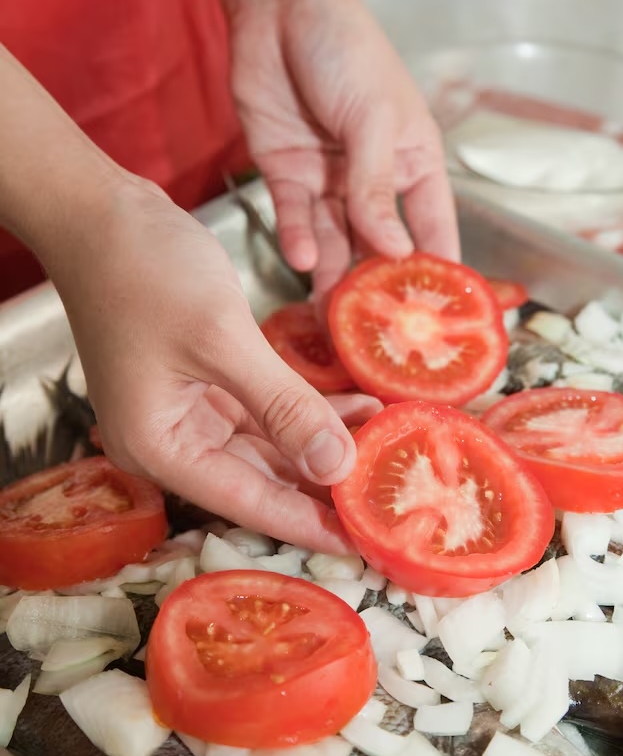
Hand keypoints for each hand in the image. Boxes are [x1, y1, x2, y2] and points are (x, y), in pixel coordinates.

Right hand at [43, 178, 381, 553]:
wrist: (103, 211)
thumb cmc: (142, 271)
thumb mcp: (221, 340)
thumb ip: (282, 407)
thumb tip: (336, 466)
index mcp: (160, 447)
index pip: (248, 502)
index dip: (310, 523)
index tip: (363, 544)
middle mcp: (174, 440)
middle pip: (262, 480)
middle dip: (325, 485)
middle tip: (387, 500)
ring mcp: (191, 412)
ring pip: (271, 445)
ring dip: (325, 442)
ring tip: (386, 446)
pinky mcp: (208, 383)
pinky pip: (267, 409)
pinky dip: (308, 409)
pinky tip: (355, 407)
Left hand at [222, 0, 459, 305]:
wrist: (279, 8)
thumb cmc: (345, 48)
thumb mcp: (374, 119)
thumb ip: (378, 188)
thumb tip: (394, 250)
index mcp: (413, 165)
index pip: (432, 230)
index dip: (433, 272)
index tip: (434, 317)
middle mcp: (373, 182)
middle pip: (378, 248)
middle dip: (374, 287)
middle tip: (371, 330)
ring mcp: (330, 183)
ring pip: (334, 242)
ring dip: (331, 276)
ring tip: (330, 314)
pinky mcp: (289, 177)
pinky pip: (295, 219)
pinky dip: (297, 239)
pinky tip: (301, 260)